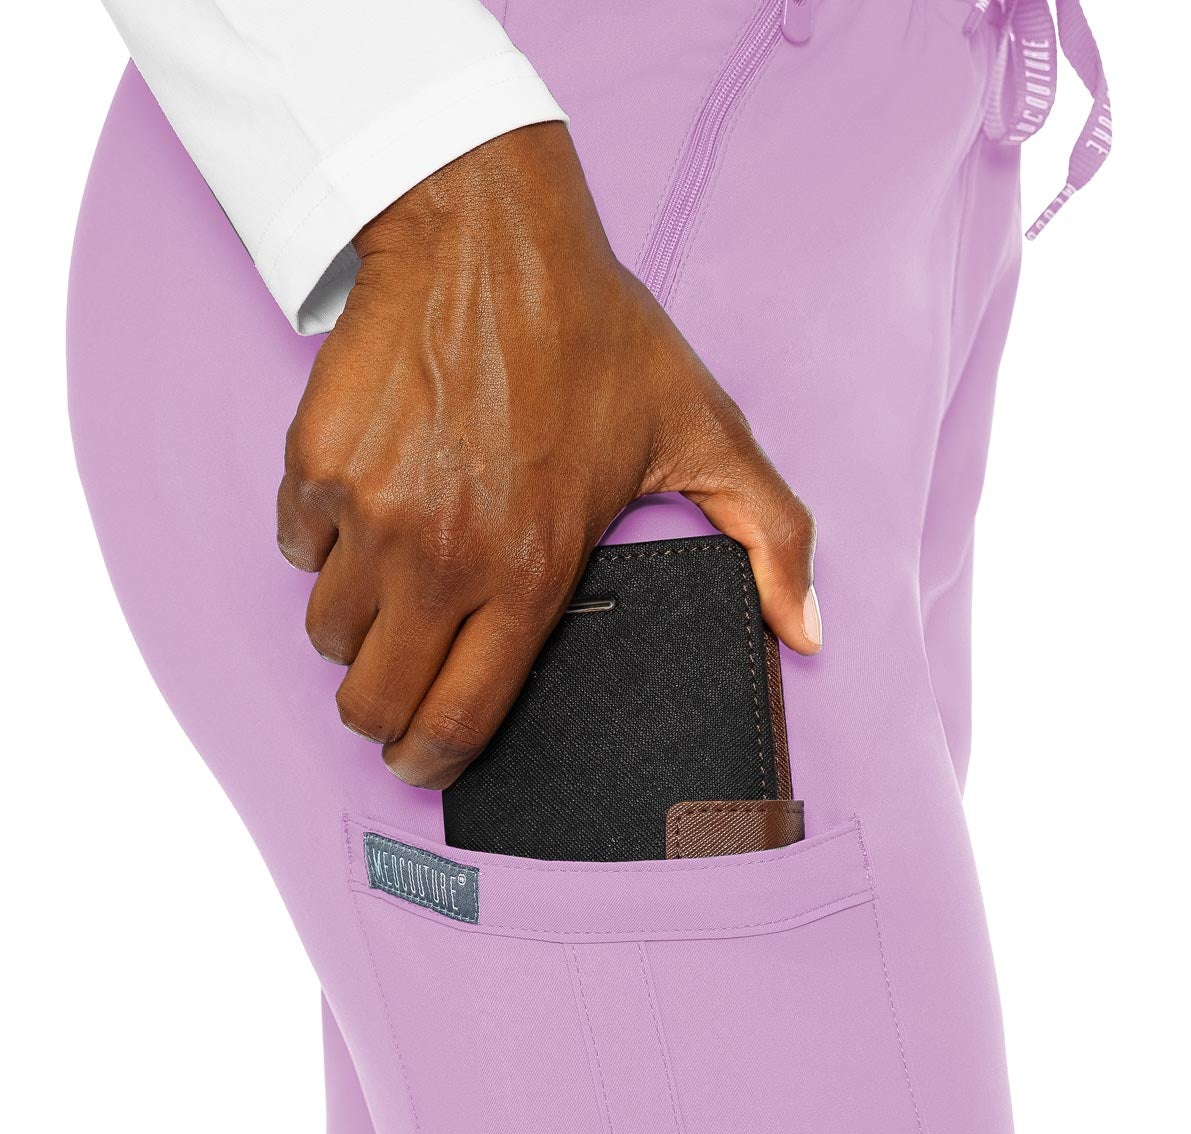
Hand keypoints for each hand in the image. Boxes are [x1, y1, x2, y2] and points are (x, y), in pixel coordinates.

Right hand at [277, 122, 819, 789]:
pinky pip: (297, 545)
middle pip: (368, 701)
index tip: (422, 761)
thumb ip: (772, 537)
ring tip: (392, 582)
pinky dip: (322, 540)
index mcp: (529, 573)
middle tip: (393, 691)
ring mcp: (369, 513)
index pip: (456, 723)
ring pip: (325, 630)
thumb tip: (811, 630)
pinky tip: (368, 503)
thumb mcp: (704, 431)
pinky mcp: (316, 464)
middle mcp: (440, 559)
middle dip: (378, 714)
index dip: (431, 763)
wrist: (485, 231)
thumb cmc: (594, 331)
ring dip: (353, 624)